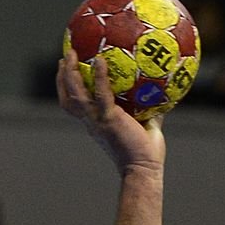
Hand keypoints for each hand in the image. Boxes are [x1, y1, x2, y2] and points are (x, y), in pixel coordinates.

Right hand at [57, 51, 165, 173]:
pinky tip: (100, 60)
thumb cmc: (147, 153)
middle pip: (67, 99)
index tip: (69, 70)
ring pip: (75, 94)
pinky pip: (100, 94)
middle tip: (64, 58)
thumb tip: (161, 93)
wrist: (144, 170)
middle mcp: (92, 122)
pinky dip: (98, 77)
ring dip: (70, 74)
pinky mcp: (109, 120)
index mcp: (97, 124)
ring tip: (71, 54)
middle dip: (62, 79)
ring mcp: (98, 121)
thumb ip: (150, 109)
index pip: (76, 105)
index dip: (69, 89)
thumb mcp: (147, 126)